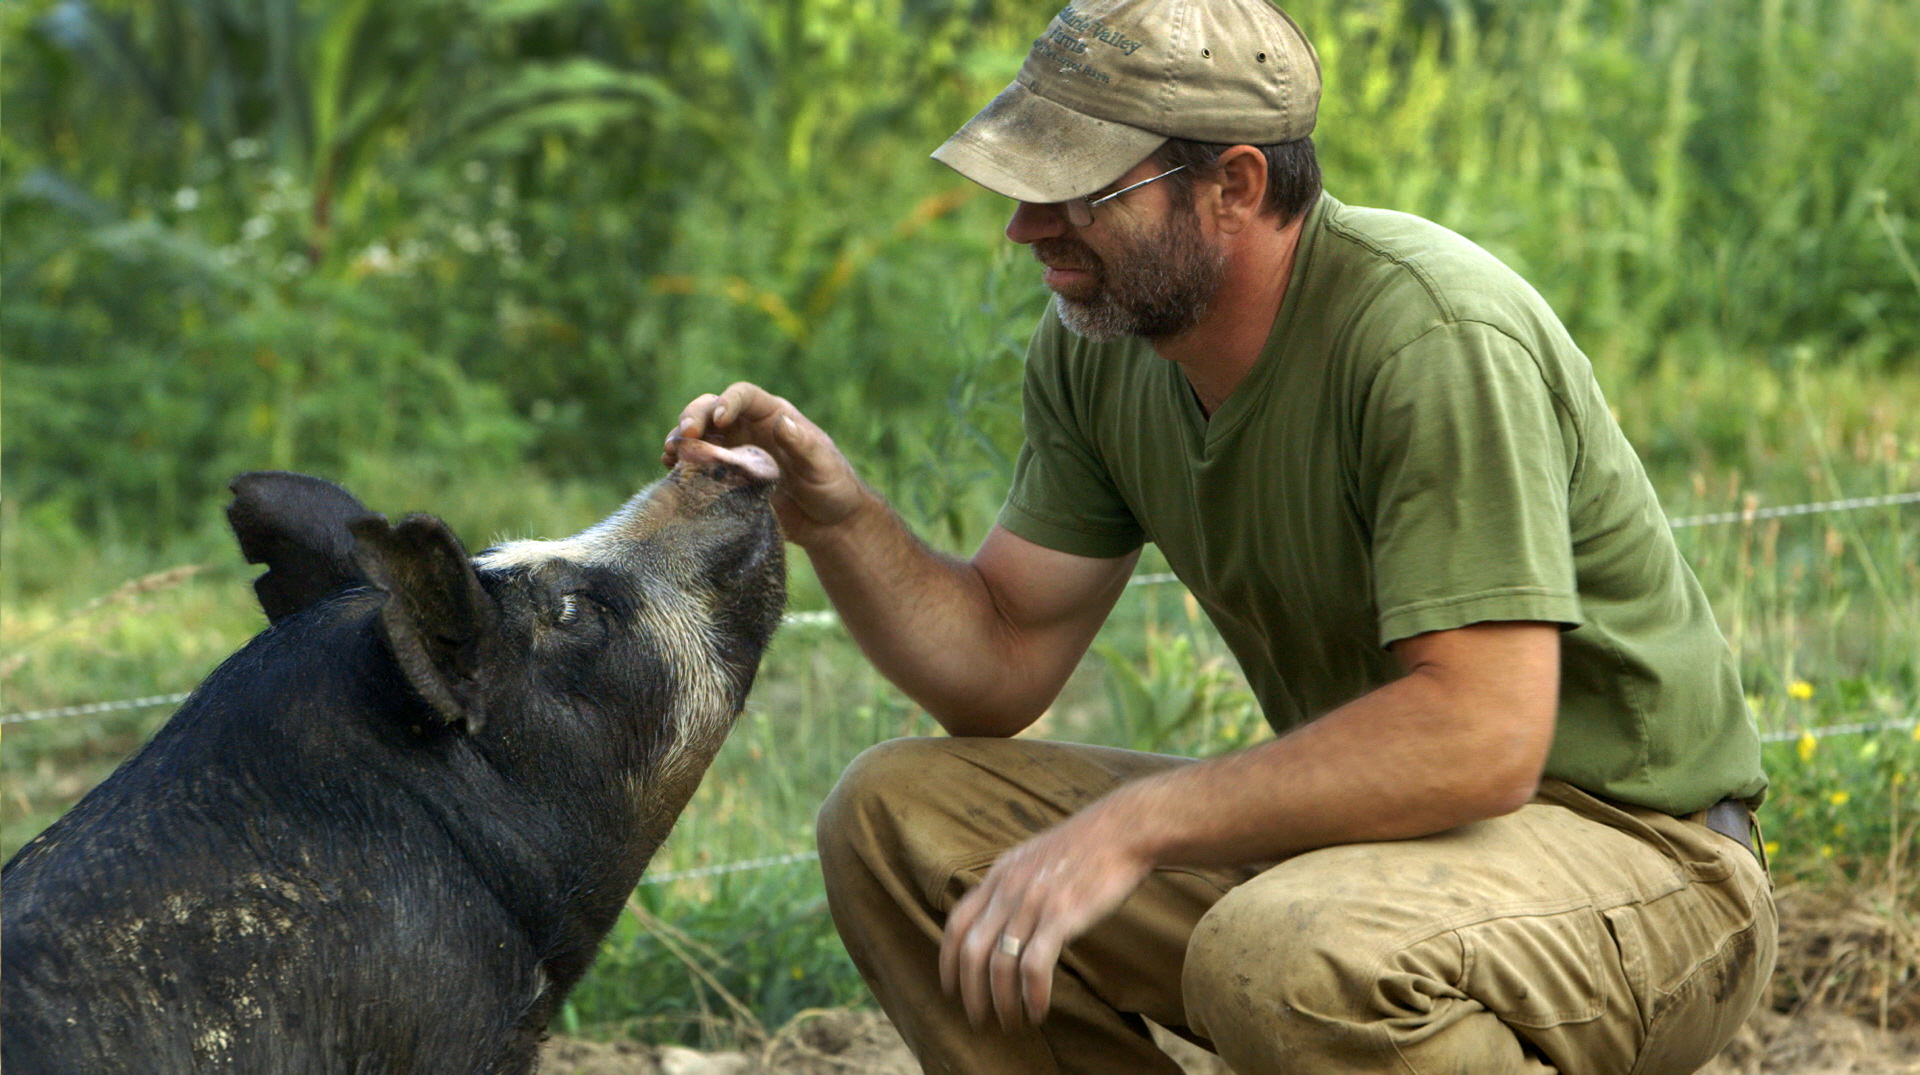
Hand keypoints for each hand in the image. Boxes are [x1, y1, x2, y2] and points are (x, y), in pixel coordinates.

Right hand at [663, 382, 866, 543]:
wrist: (828, 522)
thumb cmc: (832, 486)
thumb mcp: (822, 464)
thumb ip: (802, 445)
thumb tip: (782, 422)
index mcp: (773, 415)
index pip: (744, 395)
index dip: (728, 401)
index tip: (719, 419)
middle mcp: (749, 428)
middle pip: (712, 409)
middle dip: (693, 417)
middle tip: (685, 436)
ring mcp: (735, 451)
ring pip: (700, 435)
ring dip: (681, 440)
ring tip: (670, 454)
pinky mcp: (726, 477)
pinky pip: (699, 465)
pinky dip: (683, 464)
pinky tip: (672, 471)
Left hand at [938, 803, 1155, 1029]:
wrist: (1124, 829)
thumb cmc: (1086, 847)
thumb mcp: (1033, 857)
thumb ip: (1012, 884)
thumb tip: (1002, 916)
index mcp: (999, 875)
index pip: (956, 923)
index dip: (947, 961)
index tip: (950, 988)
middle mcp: (1009, 890)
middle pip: (971, 951)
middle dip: (970, 993)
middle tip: (978, 1020)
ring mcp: (1033, 903)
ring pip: (1000, 965)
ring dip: (1002, 1003)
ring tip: (1011, 1024)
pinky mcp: (1062, 915)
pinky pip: (1034, 966)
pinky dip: (1032, 996)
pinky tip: (1039, 1011)